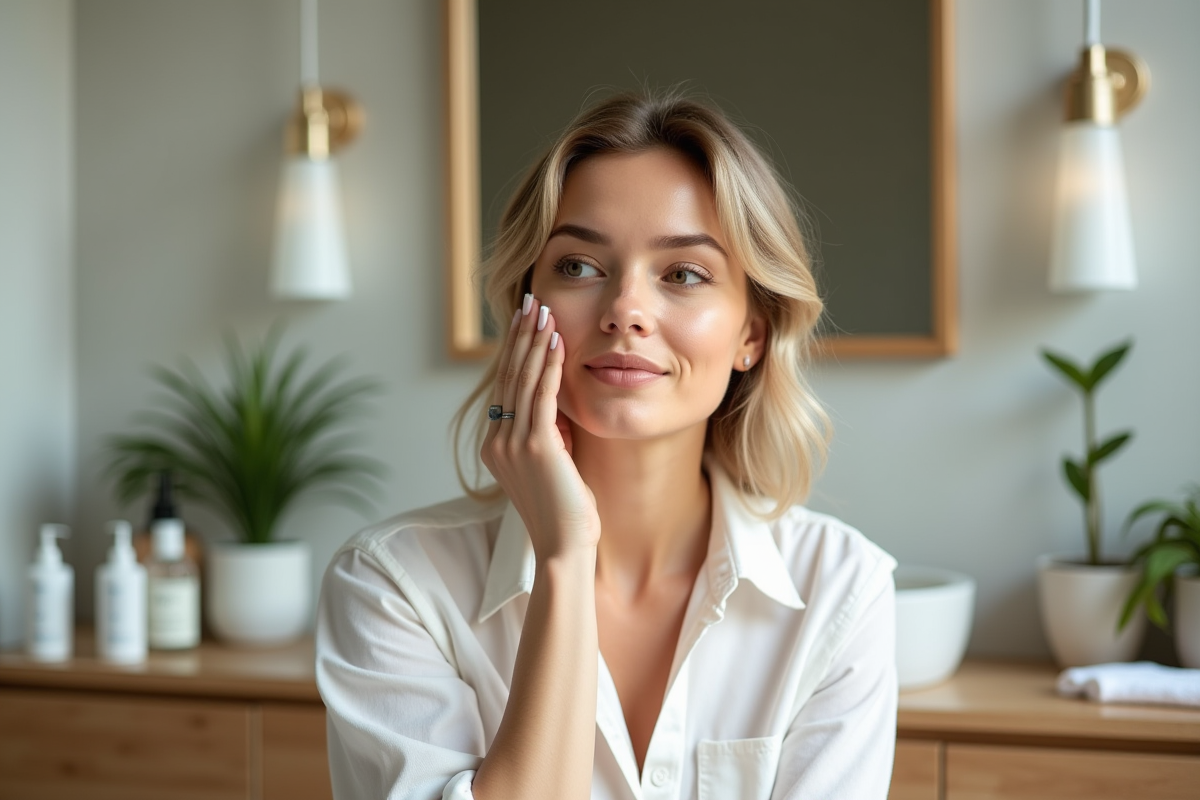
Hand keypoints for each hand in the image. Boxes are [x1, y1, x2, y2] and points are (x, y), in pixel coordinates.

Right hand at [482, 293, 599, 558]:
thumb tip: (557, 405)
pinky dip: (547, 365)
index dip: (514, 352)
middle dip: (519, 336)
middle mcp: (497, 442)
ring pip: (522, 380)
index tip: (524, 322)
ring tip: (542, 310)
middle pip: (508, 376)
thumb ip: (549, 435)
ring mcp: (513, 444)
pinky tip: (555, 341)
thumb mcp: (552, 466)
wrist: (566, 548)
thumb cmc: (567, 514)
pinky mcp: (536, 446)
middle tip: (529, 302)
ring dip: (533, 341)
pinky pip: (541, 395)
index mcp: (495, 447)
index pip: (505, 388)